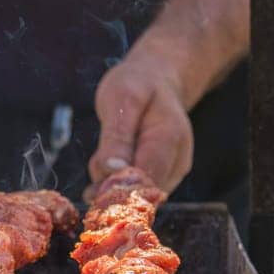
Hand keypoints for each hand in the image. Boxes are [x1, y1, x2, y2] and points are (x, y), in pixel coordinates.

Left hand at [88, 50, 196, 191]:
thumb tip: (113, 170)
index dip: (115, 185)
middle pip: (136, 192)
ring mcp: (170, 172)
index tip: (97, 170)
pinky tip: (110, 157)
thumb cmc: (138, 85)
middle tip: (98, 155)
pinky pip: (130, 189)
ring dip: (107, 179)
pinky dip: (111, 178)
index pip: (143, 180)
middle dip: (107, 181)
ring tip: (107, 148)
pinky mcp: (159, 176)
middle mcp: (176, 161)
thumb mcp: (121, 100)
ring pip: (130, 193)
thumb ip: (117, 137)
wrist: (156, 80)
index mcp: (169, 139)